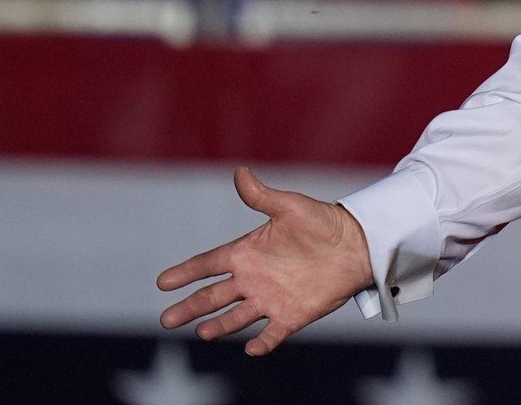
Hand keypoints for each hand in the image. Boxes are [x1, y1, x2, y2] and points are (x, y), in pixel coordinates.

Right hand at [157, 167, 375, 355]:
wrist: (358, 243)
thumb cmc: (322, 221)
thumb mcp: (290, 206)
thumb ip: (262, 196)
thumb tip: (241, 172)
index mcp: (247, 253)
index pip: (208, 264)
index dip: (185, 273)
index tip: (162, 282)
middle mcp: (252, 279)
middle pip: (212, 297)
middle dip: (190, 308)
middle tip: (166, 320)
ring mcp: (270, 299)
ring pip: (236, 318)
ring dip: (220, 326)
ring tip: (203, 332)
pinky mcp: (292, 315)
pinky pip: (273, 333)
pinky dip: (263, 343)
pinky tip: (251, 350)